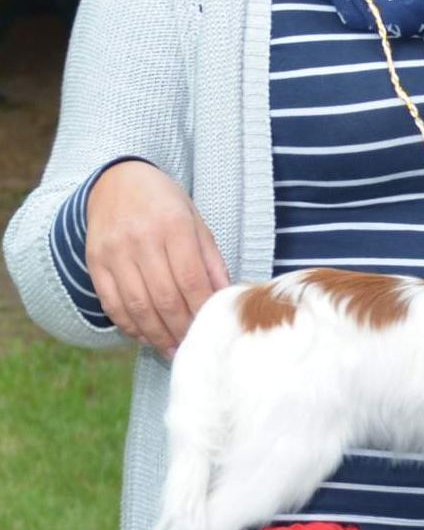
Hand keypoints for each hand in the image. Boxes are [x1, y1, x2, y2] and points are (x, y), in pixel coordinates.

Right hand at [86, 161, 229, 356]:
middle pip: (164, 297)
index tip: (210, 327)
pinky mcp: (96, 263)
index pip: (190, 278)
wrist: (117, 181)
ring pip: (137, 306)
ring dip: (156, 334)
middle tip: (191, 345)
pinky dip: (129, 326)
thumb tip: (223, 296)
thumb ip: (210, 259)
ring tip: (171, 348)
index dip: (201, 309)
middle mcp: (141, 239)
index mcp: (173, 225)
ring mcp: (115, 252)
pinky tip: (144, 335)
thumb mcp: (195, 220)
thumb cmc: (165, 203)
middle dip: (180, 328)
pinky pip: (112, 304)